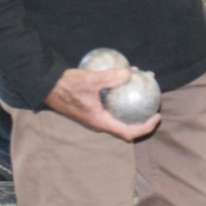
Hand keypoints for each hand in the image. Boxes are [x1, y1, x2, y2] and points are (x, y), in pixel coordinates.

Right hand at [43, 67, 160, 140]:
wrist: (48, 86)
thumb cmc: (67, 86)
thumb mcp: (90, 80)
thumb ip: (110, 78)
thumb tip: (130, 73)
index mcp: (101, 121)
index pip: (128, 132)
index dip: (145, 127)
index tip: (157, 116)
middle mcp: (101, 120)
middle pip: (127, 120)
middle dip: (143, 109)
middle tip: (154, 94)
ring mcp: (98, 112)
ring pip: (120, 108)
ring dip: (133, 95)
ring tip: (144, 79)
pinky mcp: (95, 104)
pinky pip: (113, 100)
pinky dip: (122, 89)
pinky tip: (128, 73)